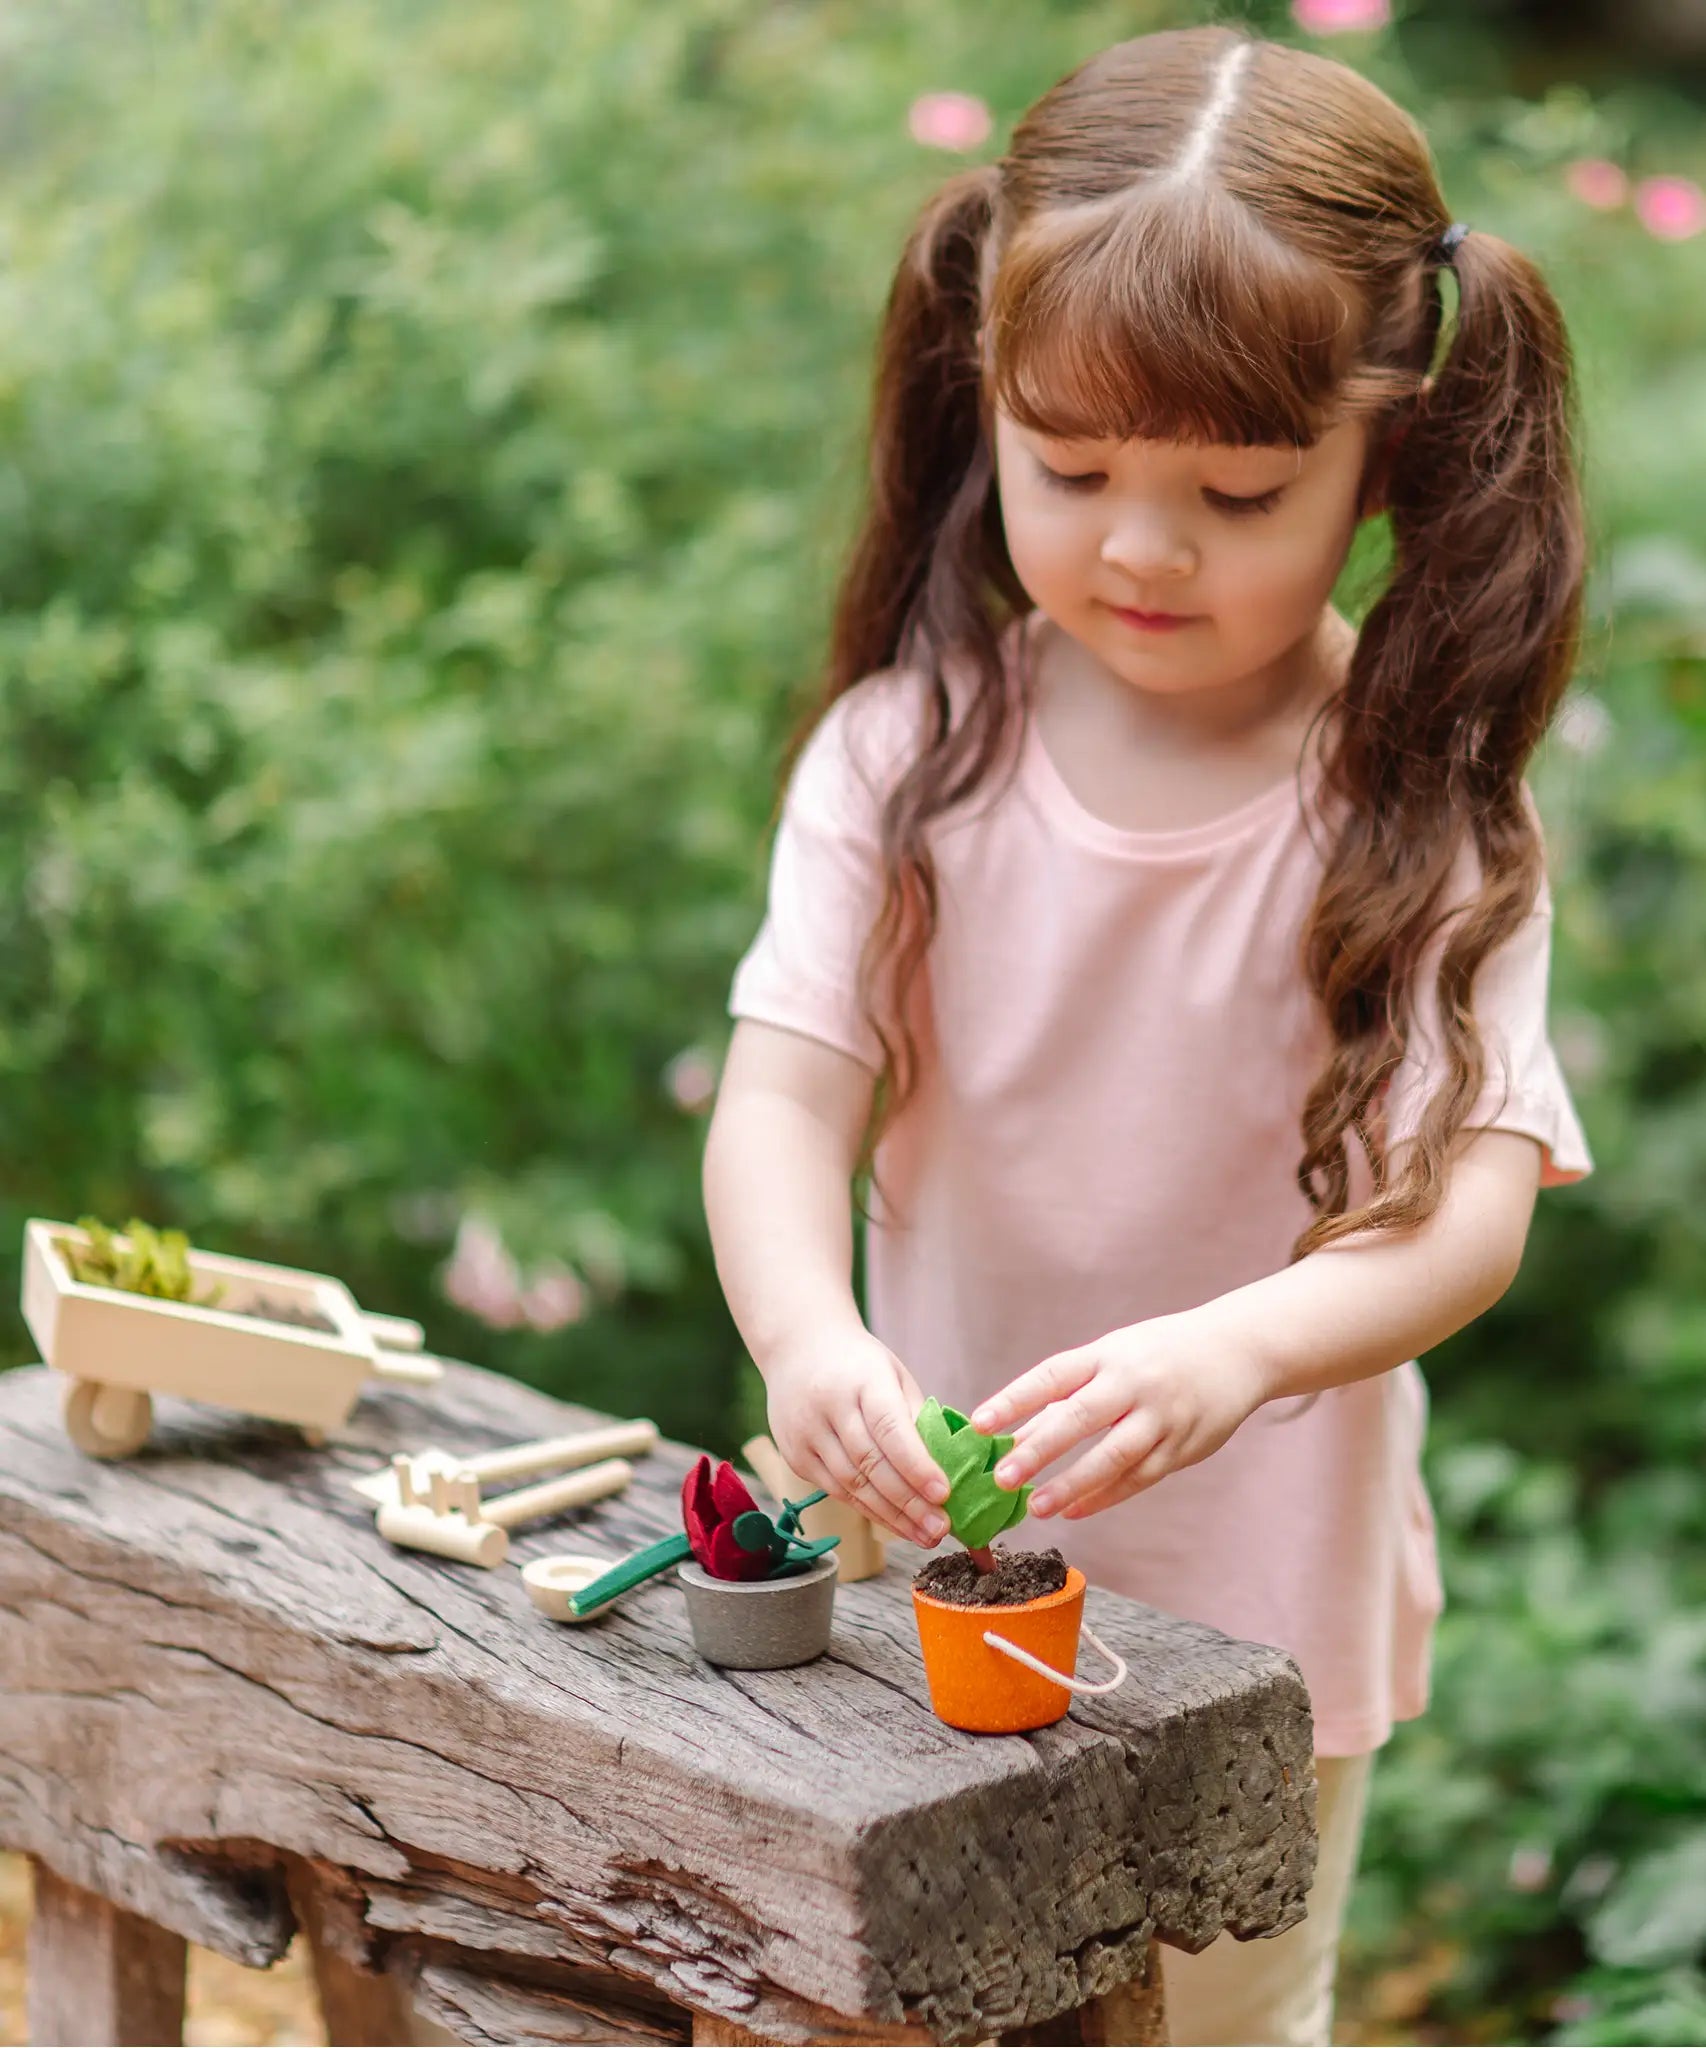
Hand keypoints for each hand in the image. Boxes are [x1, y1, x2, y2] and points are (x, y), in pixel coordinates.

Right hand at [763, 1327, 950, 1547]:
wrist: (796, 1347)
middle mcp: (828, 1406)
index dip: (916, 1464)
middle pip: (870, 1464)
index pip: (889, 1428)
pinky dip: (868, 1510)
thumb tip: (947, 1469)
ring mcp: (806, 1433)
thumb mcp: (892, 1374)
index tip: (943, 1494)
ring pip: (852, 1484)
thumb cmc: (857, 1364)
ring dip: (891, 1516)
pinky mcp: (794, 1455)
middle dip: (909, 1502)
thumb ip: (915, 1417)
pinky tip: (894, 1523)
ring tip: (924, 1535)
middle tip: (941, 1528)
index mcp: (861, 1380)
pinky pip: (836, 1490)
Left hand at [967, 1311, 1268, 1518]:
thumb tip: (1013, 1437)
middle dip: (1040, 1449)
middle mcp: (1134, 1383)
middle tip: (1003, 1477)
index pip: (1052, 1376)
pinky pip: (1139, 1478)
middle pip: (1080, 1418)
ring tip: (1035, 1506)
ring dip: (1072, 1484)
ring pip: (1113, 1456)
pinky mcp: (1183, 1448)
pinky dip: (1105, 1496)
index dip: (1014, 1400)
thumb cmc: (1159, 1354)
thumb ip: (1067, 1395)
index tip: (978, 1424)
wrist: (1238, 1350)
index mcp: (1108, 1355)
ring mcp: (1162, 1417)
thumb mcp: (1113, 1357)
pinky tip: (1074, 1510)